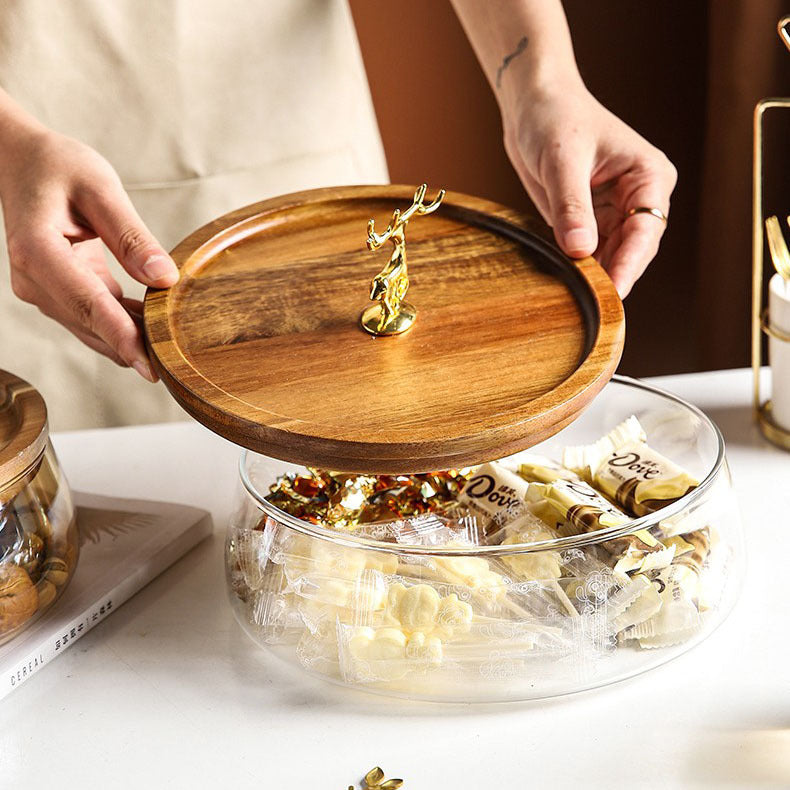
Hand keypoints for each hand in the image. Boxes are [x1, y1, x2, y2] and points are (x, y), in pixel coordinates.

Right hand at [0, 129, 178, 379]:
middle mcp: (33, 279)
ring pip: (92, 328)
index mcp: (38, 251)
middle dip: (133, 347)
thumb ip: (132, 236)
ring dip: (130, 340)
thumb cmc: (57, 166)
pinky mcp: (55, 292)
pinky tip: (154, 327)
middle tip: (176, 366)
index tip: (149, 365)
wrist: (19, 160)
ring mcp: (41, 290)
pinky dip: (122, 325)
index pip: (88, 304)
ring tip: (172, 351)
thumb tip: (164, 277)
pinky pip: (93, 317)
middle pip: (91, 324)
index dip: (122, 337)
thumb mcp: (100, 188)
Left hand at [503, 81, 676, 296]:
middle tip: (595, 306)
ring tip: (580, 301)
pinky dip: (581, 269)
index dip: (631, 262)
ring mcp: (615, 212)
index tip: (616, 291)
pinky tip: (569, 285)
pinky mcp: (590, 221)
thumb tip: (580, 249)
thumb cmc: (554, 117)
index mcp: (648, 175)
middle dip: (615, 275)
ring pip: (614, 257)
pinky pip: (591, 254)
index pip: (647, 227)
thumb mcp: (562, 160)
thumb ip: (572, 205)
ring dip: (598, 277)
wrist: (532, 106)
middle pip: (635, 250)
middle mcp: (638, 197)